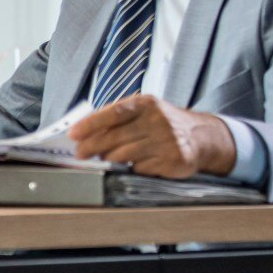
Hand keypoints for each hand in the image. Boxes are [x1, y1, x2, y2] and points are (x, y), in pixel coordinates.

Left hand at [69, 95, 235, 177]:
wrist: (200, 136)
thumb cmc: (161, 124)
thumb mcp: (142, 111)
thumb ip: (115, 118)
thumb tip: (82, 132)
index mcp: (146, 104)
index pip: (114, 113)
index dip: (91, 124)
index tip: (73, 135)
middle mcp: (157, 121)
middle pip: (115, 137)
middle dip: (92, 147)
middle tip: (79, 153)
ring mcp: (166, 141)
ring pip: (124, 155)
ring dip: (109, 159)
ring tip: (105, 158)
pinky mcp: (172, 161)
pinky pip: (139, 169)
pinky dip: (131, 168)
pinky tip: (133, 164)